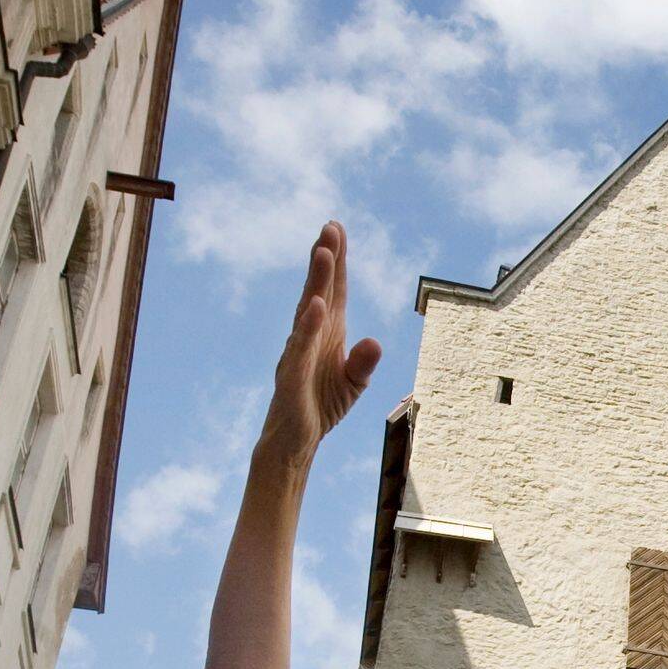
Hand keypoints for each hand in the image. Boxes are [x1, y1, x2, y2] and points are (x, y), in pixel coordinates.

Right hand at [259, 224, 380, 470]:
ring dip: (316, 282)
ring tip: (323, 253)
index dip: (336, 262)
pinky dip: (309, 325)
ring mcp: (298, 352)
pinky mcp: (292, 374)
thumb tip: (375, 341)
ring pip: (307, 310)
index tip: (338, 230)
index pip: (333, 290)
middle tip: (330, 227)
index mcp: (327, 333)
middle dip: (325, 259)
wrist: (295, 441)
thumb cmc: (321, 407)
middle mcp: (310, 336)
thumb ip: (364, 362)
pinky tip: (316, 305)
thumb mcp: (353, 383)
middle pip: (318, 290)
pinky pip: (301, 345)